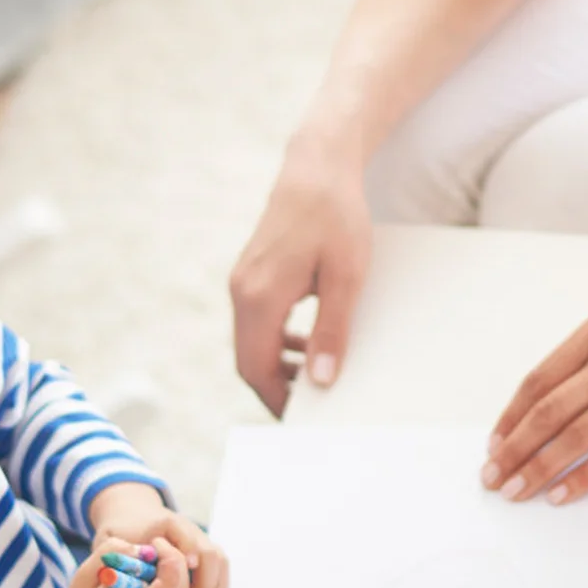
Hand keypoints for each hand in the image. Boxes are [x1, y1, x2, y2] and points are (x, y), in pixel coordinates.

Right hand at [45, 537, 190, 587]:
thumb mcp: (82, 577)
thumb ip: (109, 555)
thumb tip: (144, 549)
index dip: (167, 565)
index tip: (156, 543)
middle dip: (174, 561)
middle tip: (157, 545)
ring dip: (175, 570)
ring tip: (151, 563)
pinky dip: (175, 581)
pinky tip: (155, 576)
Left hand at [88, 482, 229, 587]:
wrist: (133, 517)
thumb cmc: (120, 533)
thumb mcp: (110, 541)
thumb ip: (117, 555)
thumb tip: (131, 575)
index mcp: (166, 523)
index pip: (185, 536)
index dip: (189, 551)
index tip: (188, 568)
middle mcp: (189, 529)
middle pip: (209, 552)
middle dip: (204, 580)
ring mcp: (199, 540)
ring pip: (219, 561)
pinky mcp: (203, 552)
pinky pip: (219, 568)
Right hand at [230, 137, 371, 416]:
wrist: (317, 168)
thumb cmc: (336, 218)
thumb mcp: (346, 277)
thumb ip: (332, 330)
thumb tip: (323, 378)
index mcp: (259, 297)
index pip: (255, 369)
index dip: (276, 400)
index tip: (303, 420)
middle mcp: (242, 291)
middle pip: (249, 360)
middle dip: (277, 387)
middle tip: (314, 406)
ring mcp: (243, 281)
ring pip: (252, 341)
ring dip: (278, 364)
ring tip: (317, 376)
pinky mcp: (252, 273)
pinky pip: (258, 321)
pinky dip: (278, 340)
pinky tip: (307, 341)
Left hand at [482, 302, 587, 505]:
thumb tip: (554, 399)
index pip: (539, 380)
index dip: (510, 417)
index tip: (495, 444)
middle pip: (548, 411)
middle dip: (514, 450)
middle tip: (492, 477)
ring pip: (574, 435)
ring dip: (539, 469)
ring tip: (517, 492)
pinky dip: (582, 478)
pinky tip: (562, 494)